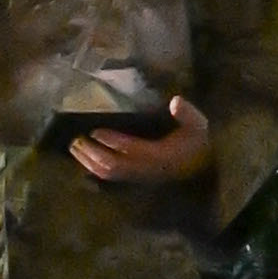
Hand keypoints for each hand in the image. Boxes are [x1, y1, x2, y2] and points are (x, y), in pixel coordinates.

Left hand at [72, 92, 218, 195]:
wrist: (202, 167)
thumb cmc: (197, 142)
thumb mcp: (198, 125)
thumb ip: (187, 113)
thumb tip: (175, 101)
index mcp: (159, 155)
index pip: (130, 148)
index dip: (111, 140)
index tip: (94, 130)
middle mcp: (145, 168)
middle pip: (112, 165)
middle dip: (92, 153)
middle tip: (76, 139)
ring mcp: (139, 175)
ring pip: (109, 173)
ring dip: (90, 162)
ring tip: (75, 148)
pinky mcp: (136, 177)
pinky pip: (112, 177)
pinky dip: (95, 169)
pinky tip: (86, 160)